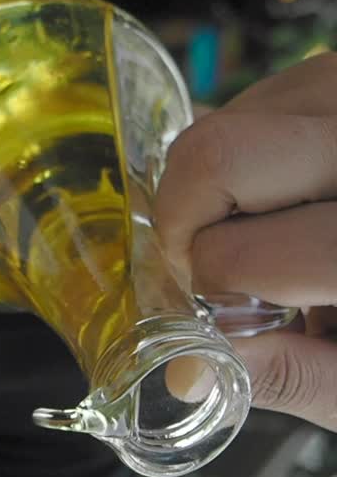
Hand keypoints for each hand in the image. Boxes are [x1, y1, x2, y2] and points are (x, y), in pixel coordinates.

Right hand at [155, 53, 336, 429]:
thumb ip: (291, 375)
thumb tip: (190, 370)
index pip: (235, 252)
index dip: (206, 292)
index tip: (225, 312)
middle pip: (216, 156)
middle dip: (185, 222)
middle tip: (211, 264)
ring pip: (227, 120)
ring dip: (215, 187)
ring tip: (267, 232)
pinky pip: (260, 101)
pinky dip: (249, 157)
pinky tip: (291, 198)